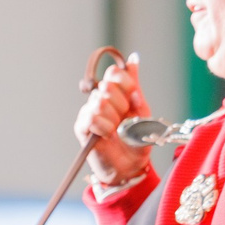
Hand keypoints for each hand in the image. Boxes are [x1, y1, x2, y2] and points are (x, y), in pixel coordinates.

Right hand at [75, 53, 151, 188]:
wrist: (130, 165)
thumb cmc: (137, 139)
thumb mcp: (142, 110)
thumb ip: (135, 86)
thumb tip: (134, 58)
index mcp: (116, 93)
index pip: (113, 73)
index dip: (124, 82)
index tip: (132, 97)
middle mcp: (100, 100)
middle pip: (106, 86)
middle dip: (120, 104)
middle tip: (123, 119)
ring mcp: (89, 113)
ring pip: (99, 103)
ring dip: (113, 119)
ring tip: (116, 131)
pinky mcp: (81, 128)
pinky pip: (91, 118)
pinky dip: (103, 127)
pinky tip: (107, 136)